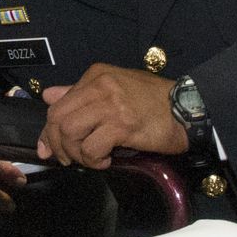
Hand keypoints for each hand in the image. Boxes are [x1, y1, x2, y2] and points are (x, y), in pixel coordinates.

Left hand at [36, 64, 186, 167]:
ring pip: (70, 133)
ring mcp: (111, 105)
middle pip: (58, 118)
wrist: (187, 109)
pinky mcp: (123, 125)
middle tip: (68, 159)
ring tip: (91, 160)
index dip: (48, 131)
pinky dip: (94, 160)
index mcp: (96, 75)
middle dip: (57, 144)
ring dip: (76, 154)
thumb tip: (49, 96)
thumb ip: (79, 92)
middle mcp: (100, 86)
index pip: (57, 103)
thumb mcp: (115, 88)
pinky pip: (91, 148)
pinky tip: (106, 161)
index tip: (48, 149)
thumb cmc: (153, 101)